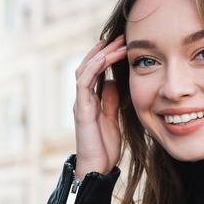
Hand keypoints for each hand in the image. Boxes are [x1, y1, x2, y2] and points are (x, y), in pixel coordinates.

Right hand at [73, 35, 126, 178]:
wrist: (97, 167)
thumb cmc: (104, 147)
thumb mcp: (112, 118)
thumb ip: (110, 100)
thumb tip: (111, 82)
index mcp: (91, 100)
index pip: (95, 71)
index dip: (106, 56)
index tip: (122, 43)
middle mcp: (83, 98)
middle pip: (88, 66)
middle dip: (104, 49)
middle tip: (120, 36)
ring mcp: (80, 103)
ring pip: (84, 70)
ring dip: (100, 54)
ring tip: (115, 42)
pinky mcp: (81, 110)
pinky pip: (83, 83)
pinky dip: (93, 68)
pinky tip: (104, 57)